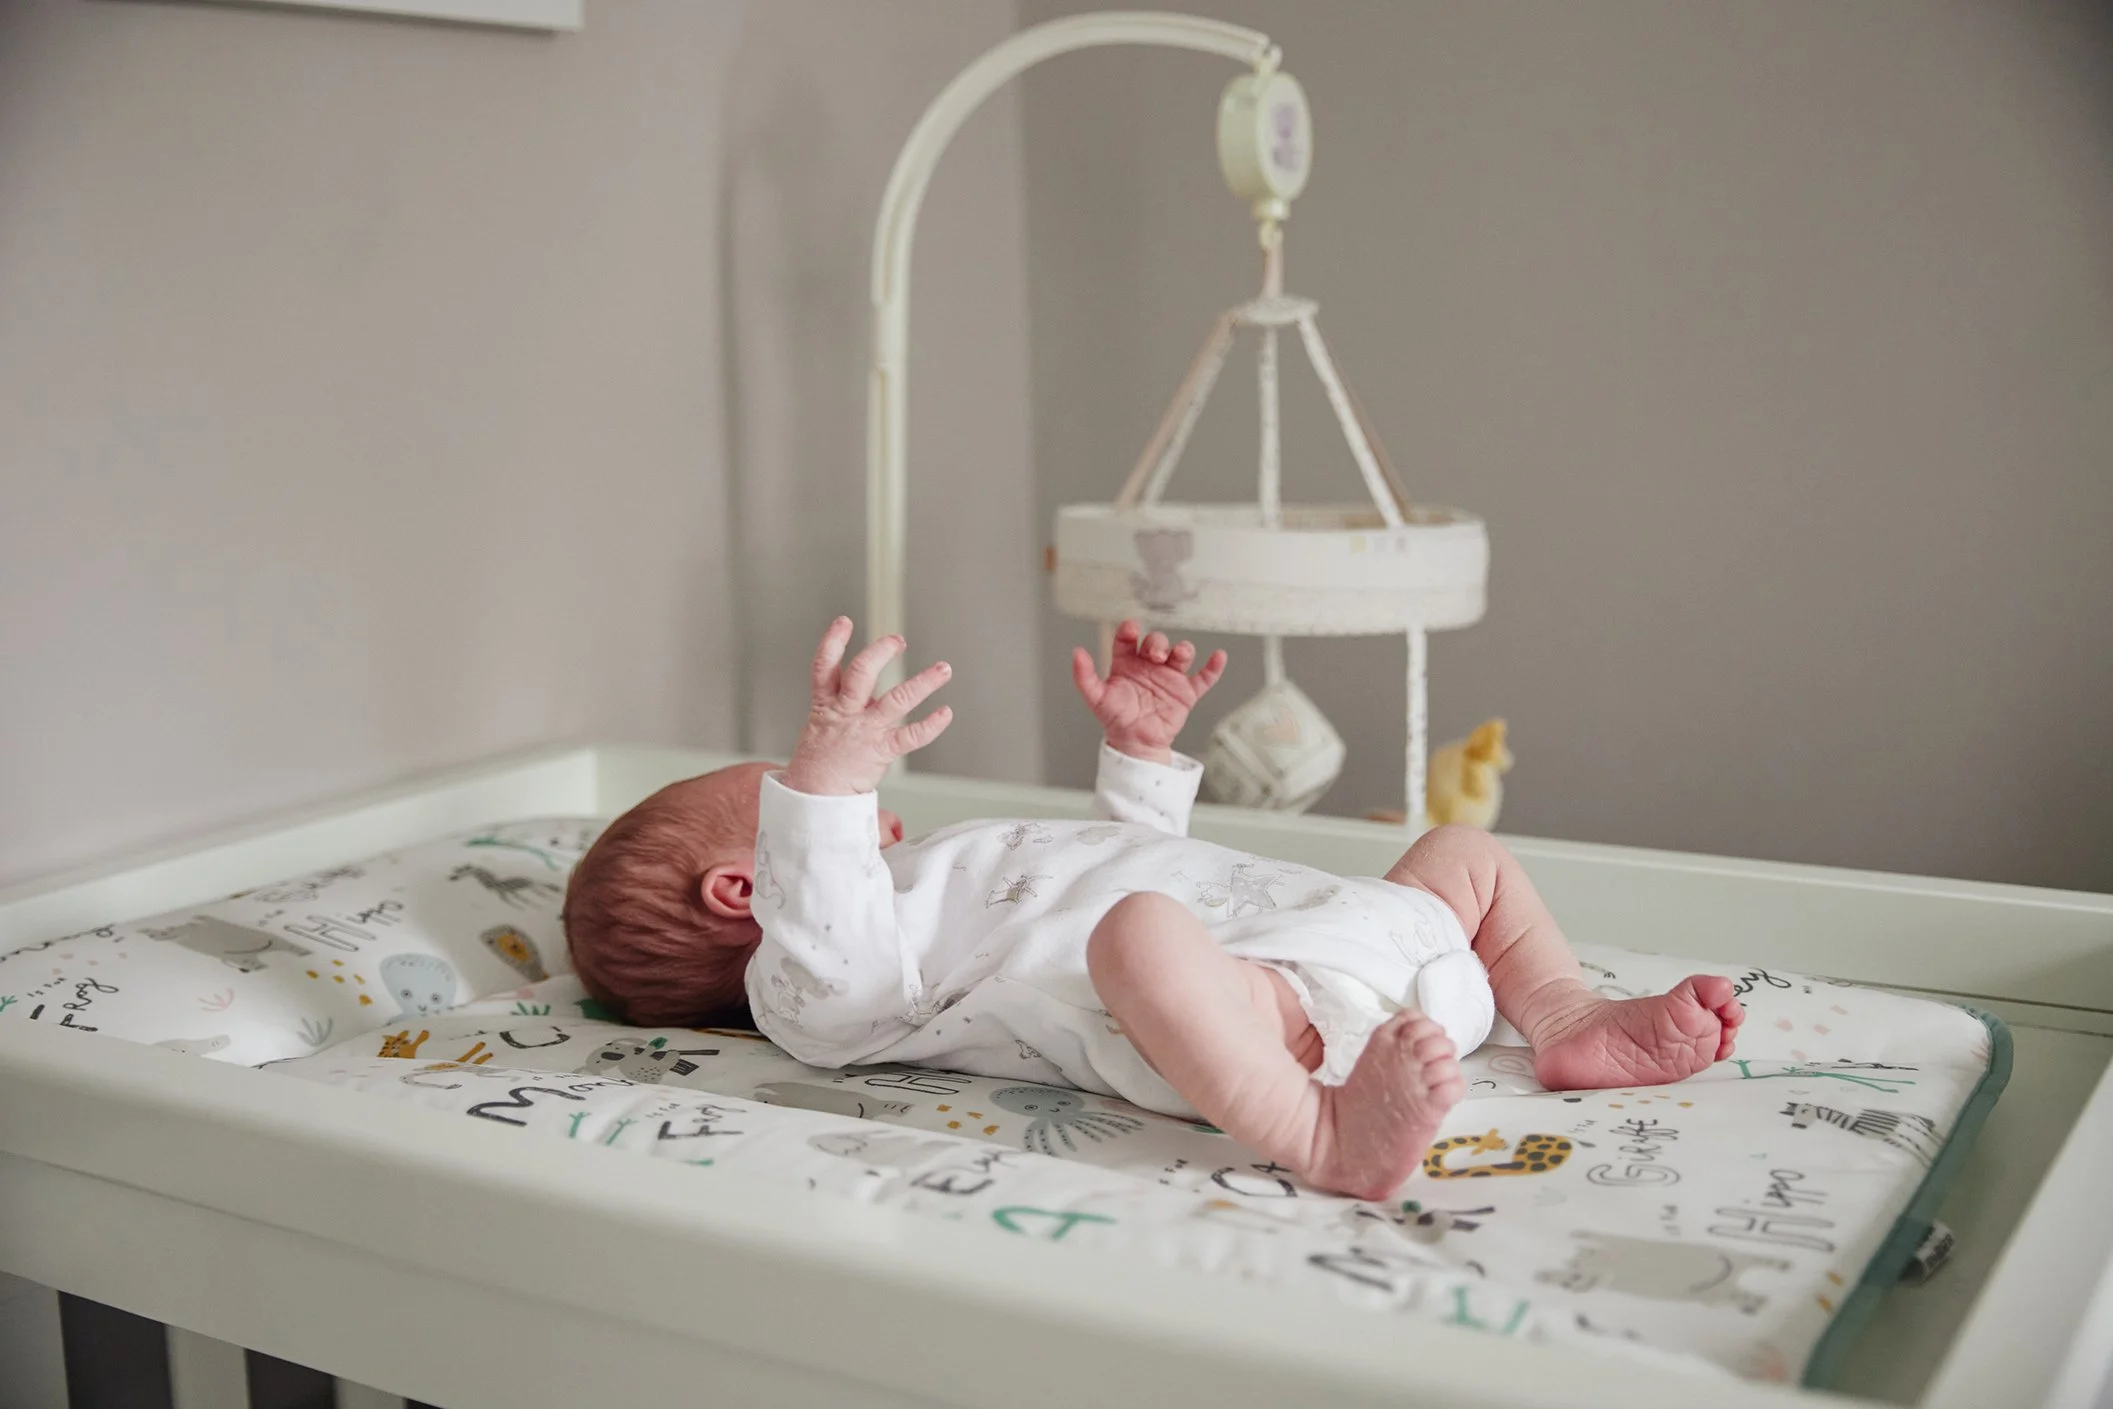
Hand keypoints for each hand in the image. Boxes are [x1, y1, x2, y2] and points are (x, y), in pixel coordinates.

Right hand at [785, 618, 952, 795]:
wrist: (815, 795)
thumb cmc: (821, 758)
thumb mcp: (819, 721)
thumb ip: (838, 696)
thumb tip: (857, 677)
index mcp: (826, 703)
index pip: (823, 666)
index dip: (832, 641)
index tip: (844, 621)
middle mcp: (846, 712)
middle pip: (861, 674)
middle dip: (881, 652)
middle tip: (898, 641)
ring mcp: (865, 730)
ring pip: (896, 700)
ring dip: (923, 682)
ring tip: (943, 669)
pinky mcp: (881, 750)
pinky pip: (910, 736)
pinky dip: (931, 725)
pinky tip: (945, 713)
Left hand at [1071, 620, 1226, 764]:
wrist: (1135, 743)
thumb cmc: (1115, 718)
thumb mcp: (1096, 697)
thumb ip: (1084, 676)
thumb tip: (1076, 653)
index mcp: (1127, 662)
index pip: (1128, 639)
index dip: (1130, 630)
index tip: (1131, 629)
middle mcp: (1149, 665)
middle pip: (1157, 642)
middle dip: (1157, 642)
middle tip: (1154, 654)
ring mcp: (1169, 677)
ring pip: (1181, 654)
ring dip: (1182, 649)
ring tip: (1178, 654)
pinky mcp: (1186, 693)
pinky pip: (1204, 678)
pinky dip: (1214, 668)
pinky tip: (1219, 657)